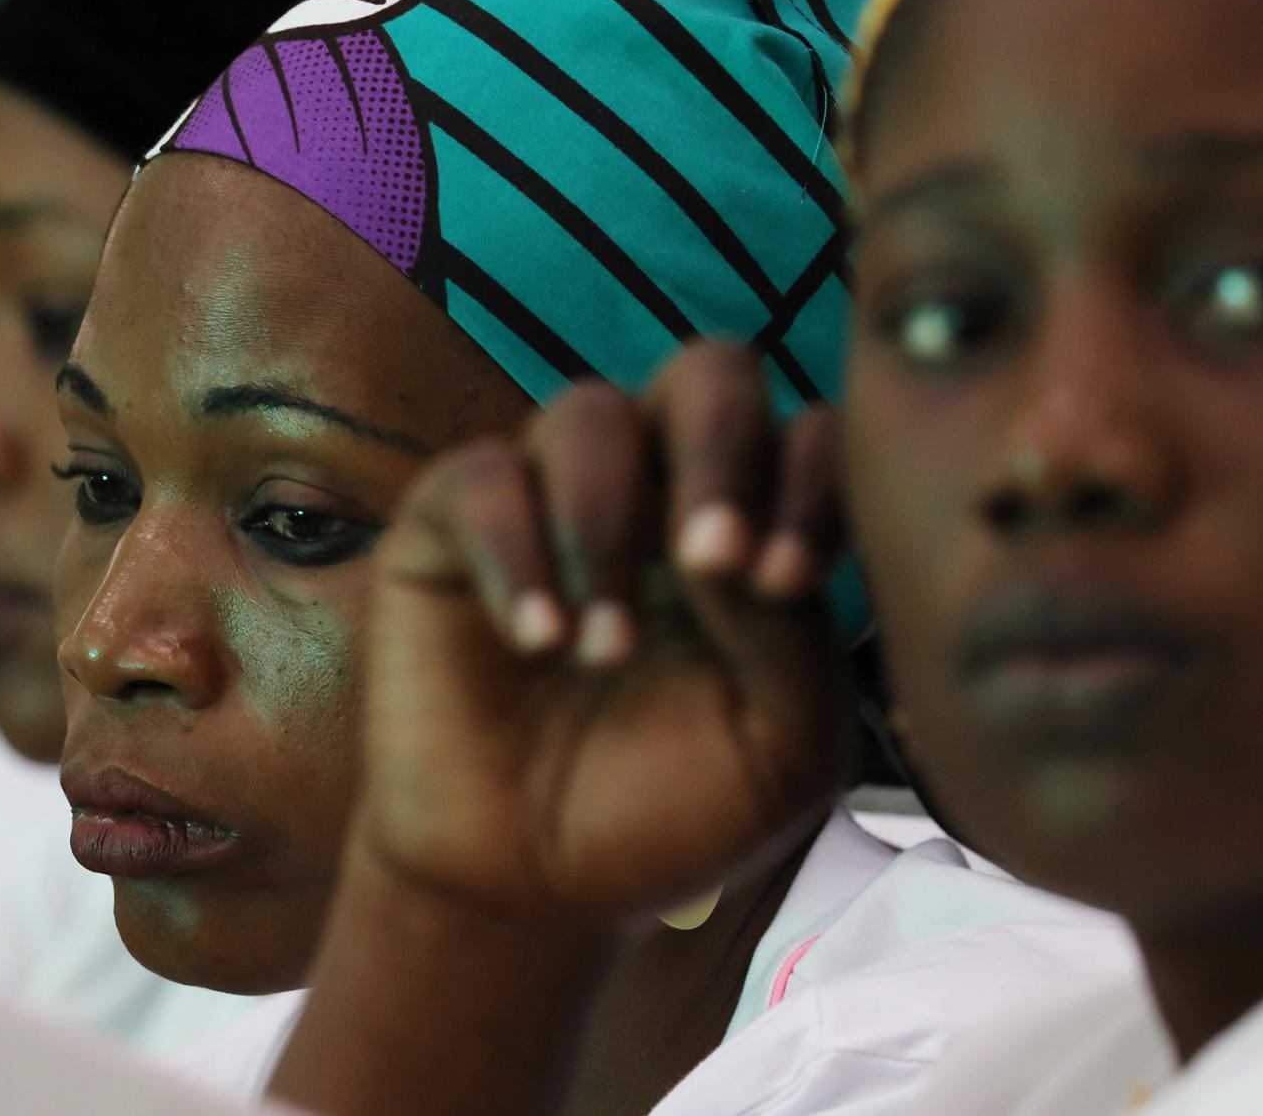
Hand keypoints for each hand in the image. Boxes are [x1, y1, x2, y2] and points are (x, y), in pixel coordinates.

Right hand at [353, 341, 851, 929]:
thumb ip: (791, 637)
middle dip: (720, 450)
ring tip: (605, 651)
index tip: (788, 580)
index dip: (809, 483)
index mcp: (762, 524)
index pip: (810, 438)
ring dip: (609, 525)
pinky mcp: (452, 524)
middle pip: (710, 374)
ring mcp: (556, 495)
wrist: (538, 889)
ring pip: (590, 413)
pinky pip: (483, 478)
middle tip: (713, 560)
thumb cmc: (671, 812)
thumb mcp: (781, 748)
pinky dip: (517, 555)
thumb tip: (735, 547)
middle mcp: (664, 486)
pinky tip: (538, 643)